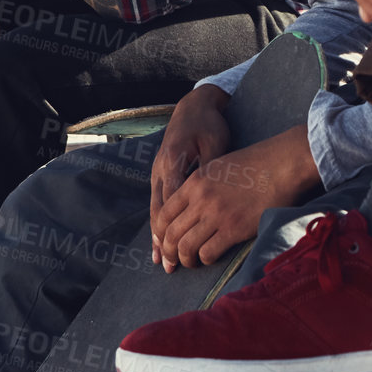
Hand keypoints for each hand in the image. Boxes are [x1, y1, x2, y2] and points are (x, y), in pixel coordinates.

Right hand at [149, 84, 233, 269]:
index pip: (172, 200)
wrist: (193, 107)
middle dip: (162, 239)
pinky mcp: (162, 174)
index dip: (175, 227)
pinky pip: (158, 202)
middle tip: (168, 264)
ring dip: (157, 235)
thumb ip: (213, 169)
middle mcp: (161, 169)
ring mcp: (158, 172)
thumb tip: (215, 195)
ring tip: (159, 260)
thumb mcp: (215, 142)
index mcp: (174, 161)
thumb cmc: (208, 125)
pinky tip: (159, 240)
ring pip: (155, 209)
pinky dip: (159, 222)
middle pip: (159, 210)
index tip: (180, 248)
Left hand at [152, 126, 318, 268]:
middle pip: (170, 233)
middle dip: (168, 251)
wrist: (284, 163)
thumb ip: (201, 185)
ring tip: (191, 262)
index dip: (160, 233)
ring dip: (185, 259)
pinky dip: (205, 259)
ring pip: (185, 247)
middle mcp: (200, 199)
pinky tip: (210, 258)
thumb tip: (191, 206)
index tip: (164, 242)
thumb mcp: (219, 166)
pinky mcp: (234, 228)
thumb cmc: (258, 163)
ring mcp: (217, 214)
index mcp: (194, 183)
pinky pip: (207, 252)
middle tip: (172, 261)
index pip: (164, 214)